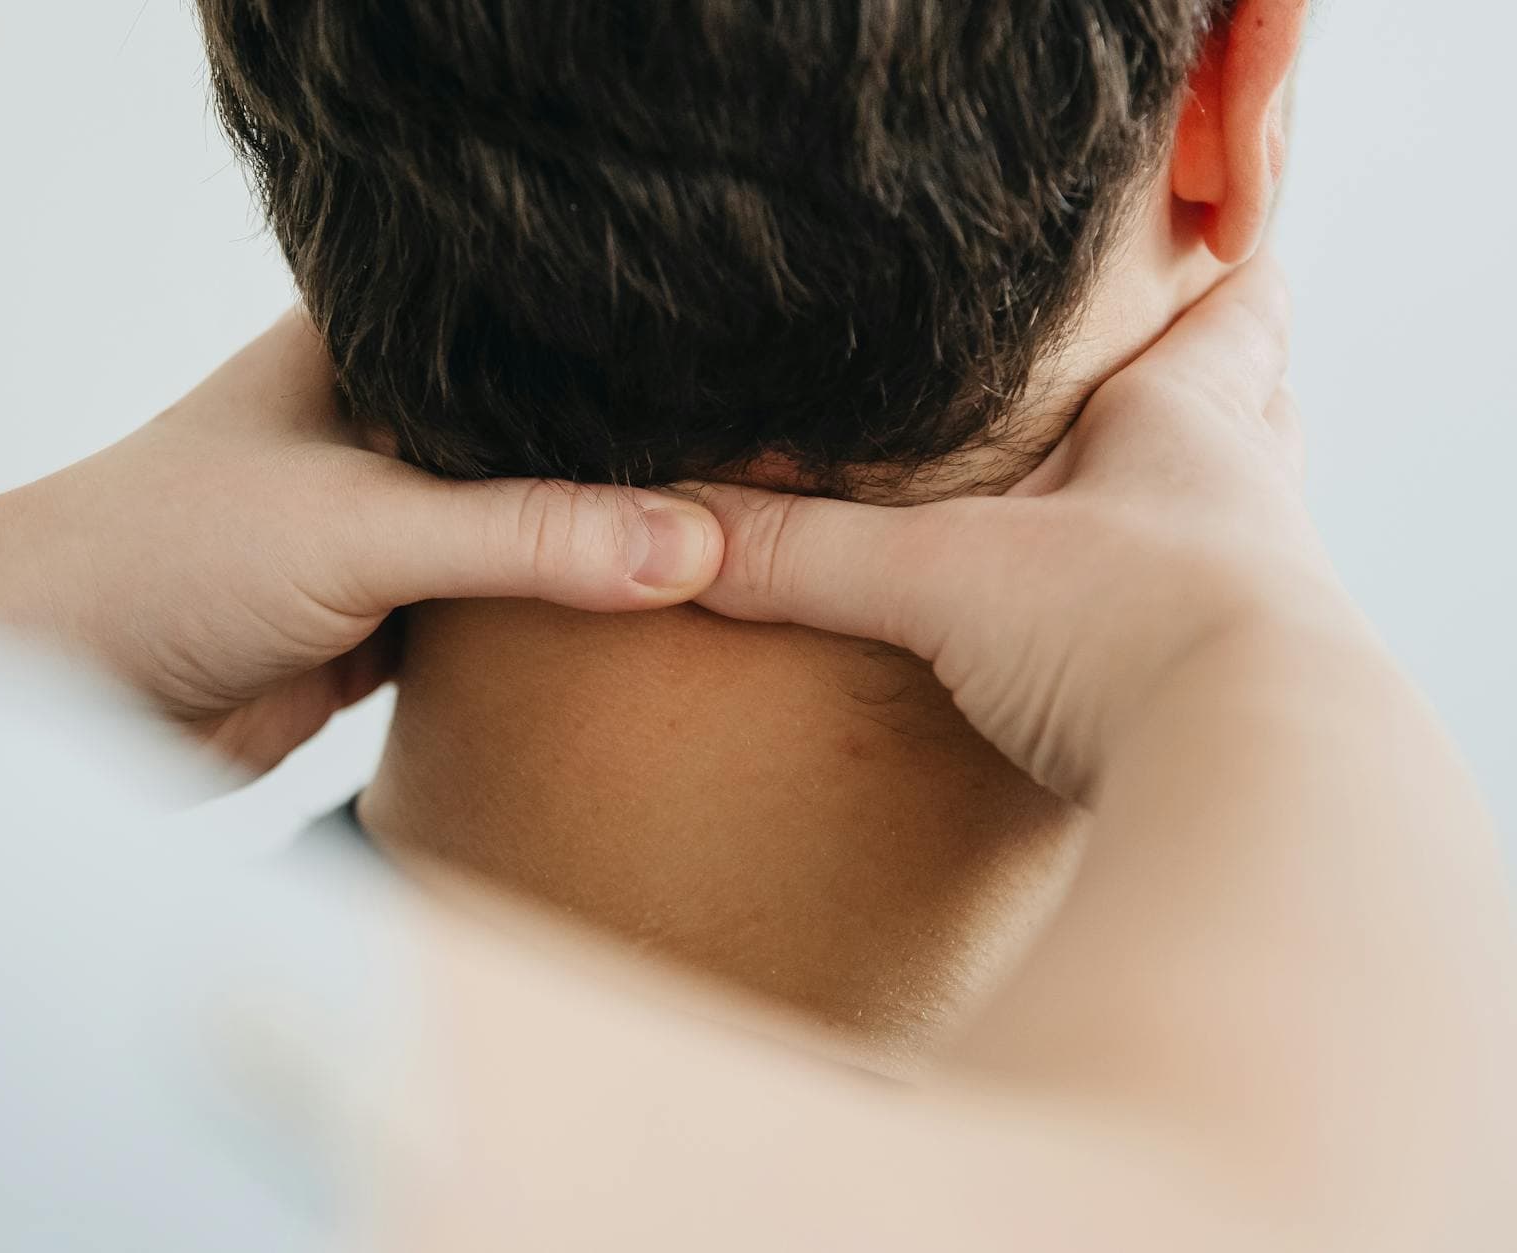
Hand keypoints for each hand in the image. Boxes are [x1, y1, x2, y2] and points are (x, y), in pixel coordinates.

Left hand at [0, 310, 721, 774]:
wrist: (54, 690)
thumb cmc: (163, 556)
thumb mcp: (362, 526)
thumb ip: (528, 533)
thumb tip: (694, 544)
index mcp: (374, 345)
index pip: (537, 337)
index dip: (634, 366)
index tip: (743, 401)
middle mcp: (387, 425)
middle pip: (545, 443)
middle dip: (629, 475)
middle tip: (758, 490)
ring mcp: (389, 524)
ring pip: (528, 535)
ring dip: (595, 562)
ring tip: (726, 558)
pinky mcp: (385, 617)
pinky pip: (499, 618)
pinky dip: (553, 635)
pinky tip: (641, 637)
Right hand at [692, 255, 1350, 798]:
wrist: (1253, 786)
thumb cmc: (1135, 632)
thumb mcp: (943, 577)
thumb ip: (806, 551)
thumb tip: (681, 532)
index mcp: (1188, 430)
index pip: (1234, 318)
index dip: (1225, 277)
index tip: (1223, 241)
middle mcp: (1242, 511)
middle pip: (1258, 418)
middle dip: (1222, 390)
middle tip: (1174, 369)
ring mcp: (1255, 612)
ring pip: (1242, 533)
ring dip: (1198, 517)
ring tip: (1136, 512)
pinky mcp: (1239, 706)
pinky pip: (1208, 642)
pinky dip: (1169, 627)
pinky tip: (1115, 652)